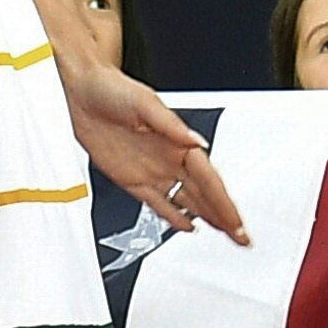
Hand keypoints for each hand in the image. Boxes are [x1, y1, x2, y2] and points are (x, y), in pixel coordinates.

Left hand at [64, 52, 247, 243]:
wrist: (85, 92)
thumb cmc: (115, 90)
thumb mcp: (145, 103)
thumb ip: (170, 125)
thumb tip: (194, 141)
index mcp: (178, 142)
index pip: (208, 179)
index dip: (224, 202)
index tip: (237, 220)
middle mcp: (169, 159)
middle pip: (204, 195)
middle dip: (224, 216)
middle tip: (242, 237)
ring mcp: (152, 172)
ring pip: (186, 202)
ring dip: (207, 218)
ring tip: (225, 233)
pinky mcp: (131, 180)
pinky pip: (157, 204)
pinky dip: (174, 216)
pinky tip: (188, 226)